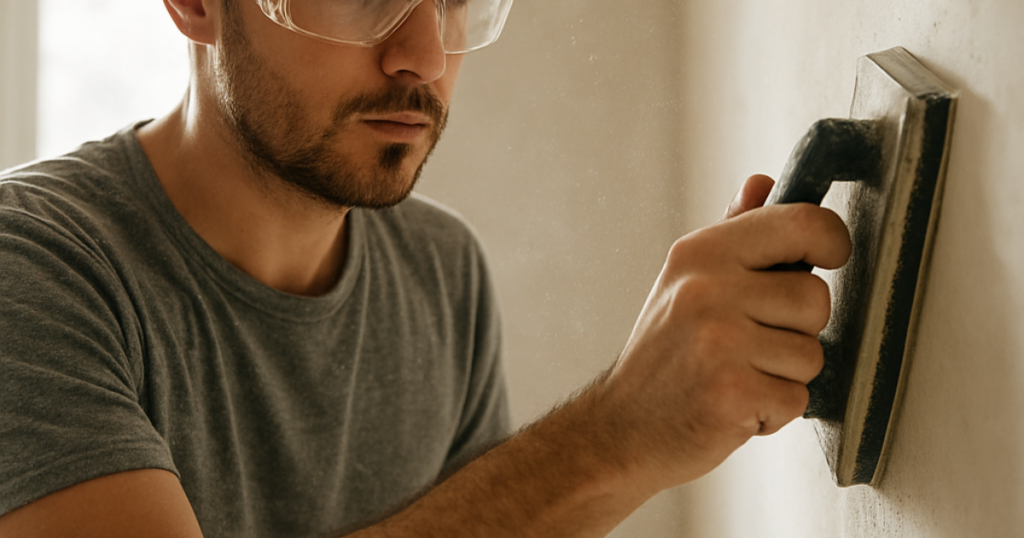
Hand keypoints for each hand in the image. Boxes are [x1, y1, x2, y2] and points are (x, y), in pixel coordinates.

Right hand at [598, 174, 850, 489]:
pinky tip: (734, 405)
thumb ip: (733, 233)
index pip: (802, 222)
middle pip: (816, 298)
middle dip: (797, 330)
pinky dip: (772, 412)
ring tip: (738, 376)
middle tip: (751, 344)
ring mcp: (718, 341)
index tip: (824, 259)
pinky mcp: (730, 392)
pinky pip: (797, 399)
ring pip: (811, 354)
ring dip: (784, 376)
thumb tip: (761, 183)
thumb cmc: (662, 357)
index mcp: (702, 252)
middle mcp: (707, 289)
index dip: (831, 241)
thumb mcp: (685, 281)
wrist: (619, 428)